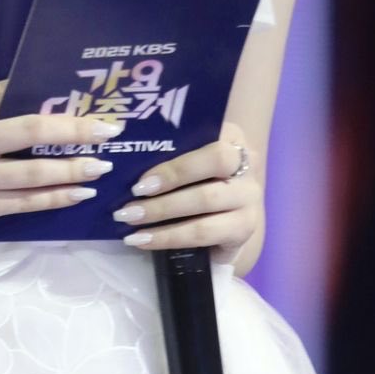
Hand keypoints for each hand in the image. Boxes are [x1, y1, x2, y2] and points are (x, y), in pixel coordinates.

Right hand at [0, 80, 125, 235]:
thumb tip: (41, 100)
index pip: (8, 96)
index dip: (47, 97)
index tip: (86, 99)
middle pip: (28, 131)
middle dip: (74, 130)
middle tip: (108, 129)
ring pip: (32, 173)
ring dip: (72, 169)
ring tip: (102, 166)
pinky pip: (24, 203)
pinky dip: (55, 198)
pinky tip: (78, 193)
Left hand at [110, 125, 261, 261]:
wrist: (222, 224)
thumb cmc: (195, 183)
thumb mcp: (184, 163)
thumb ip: (166, 154)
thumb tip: (125, 159)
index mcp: (229, 136)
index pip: (205, 133)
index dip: (175, 156)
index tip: (142, 176)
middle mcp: (246, 162)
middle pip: (213, 161)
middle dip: (169, 179)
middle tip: (132, 196)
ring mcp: (248, 196)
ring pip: (206, 199)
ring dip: (162, 211)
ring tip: (130, 219)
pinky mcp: (244, 227)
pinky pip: (204, 232)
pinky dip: (169, 237)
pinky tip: (144, 240)